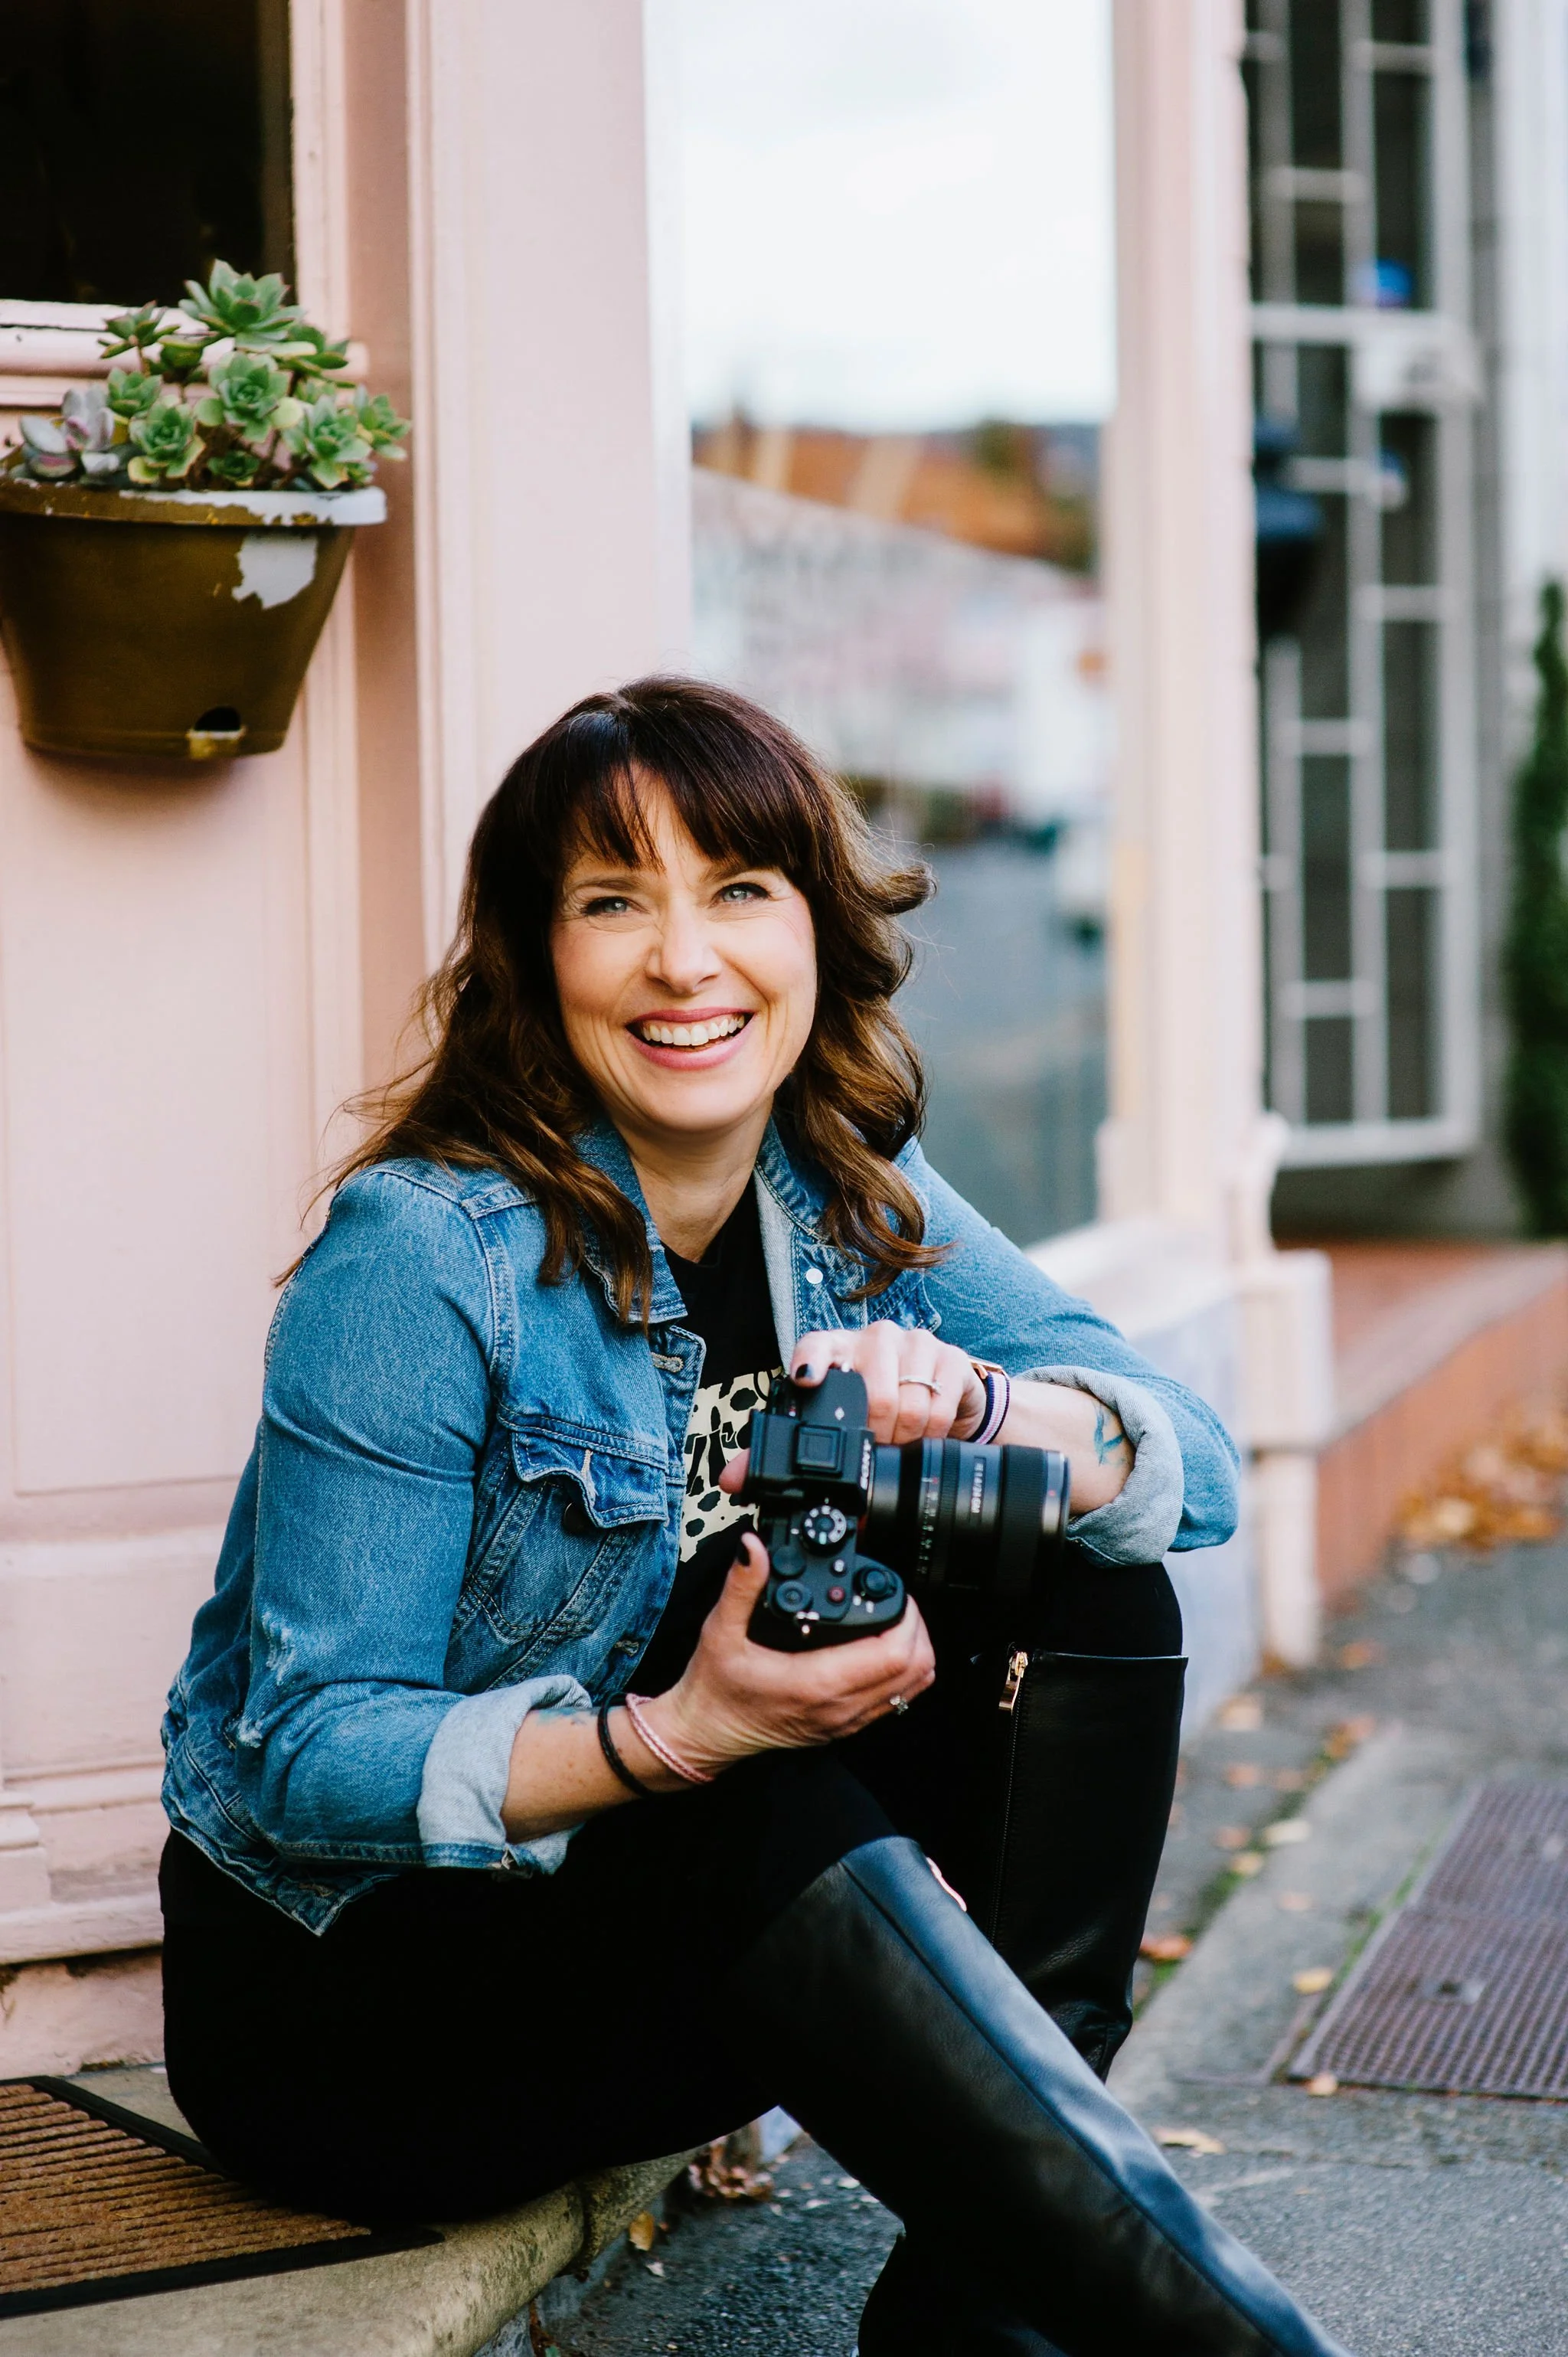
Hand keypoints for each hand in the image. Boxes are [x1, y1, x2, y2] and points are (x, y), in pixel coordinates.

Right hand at [641, 1533, 935, 1776]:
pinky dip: (902, 1673)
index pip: (893, 1654)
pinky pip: (895, 1701)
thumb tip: (753, 1547)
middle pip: (915, 1670)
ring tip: (895, 1622)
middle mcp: (839, 1706)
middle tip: (898, 1601)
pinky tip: (880, 1650)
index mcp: (817, 1682)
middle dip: (917, 1629)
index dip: (907, 1618)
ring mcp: (845, 1721)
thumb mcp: (720, 1631)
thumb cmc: (713, 1690)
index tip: (895, 1592)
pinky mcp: (844, 1727)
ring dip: (914, 1652)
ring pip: (912, 1689)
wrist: (704, 1735)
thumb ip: (742, 1586)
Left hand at [790, 1319, 988, 1443]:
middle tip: (880, 1447)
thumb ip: (818, 1424)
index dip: (811, 1363)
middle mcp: (878, 1337)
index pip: (817, 1346)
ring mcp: (917, 1342)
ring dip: (907, 1438)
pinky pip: (940, 1409)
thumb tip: (766, 1467)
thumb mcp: (849, 1405)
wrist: (940, 1385)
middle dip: (879, 1436)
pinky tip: (927, 1432)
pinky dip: (933, 1434)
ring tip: (903, 1441)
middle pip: (877, 1398)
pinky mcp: (951, 1358)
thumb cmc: (883, 1395)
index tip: (806, 1381)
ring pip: (910, 1408)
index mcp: (842, 1346)